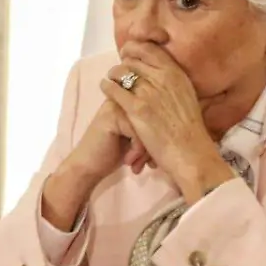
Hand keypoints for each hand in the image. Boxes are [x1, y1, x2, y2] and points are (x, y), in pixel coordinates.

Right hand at [41, 100, 149, 230]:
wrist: (88, 167)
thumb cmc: (114, 154)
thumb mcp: (137, 138)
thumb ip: (151, 127)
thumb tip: (178, 130)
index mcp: (132, 100)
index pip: (158, 110)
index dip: (160, 135)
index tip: (155, 157)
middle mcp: (125, 99)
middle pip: (155, 117)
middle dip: (155, 143)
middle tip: (151, 163)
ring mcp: (117, 105)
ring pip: (148, 124)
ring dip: (146, 149)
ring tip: (142, 164)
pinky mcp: (112, 117)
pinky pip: (138, 131)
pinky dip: (137, 150)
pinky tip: (130, 162)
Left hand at [100, 42, 235, 202]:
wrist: (190, 153)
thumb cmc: (190, 130)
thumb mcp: (187, 96)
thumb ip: (174, 82)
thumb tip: (162, 72)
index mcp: (176, 74)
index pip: (151, 49)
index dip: (136, 48)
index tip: (129, 53)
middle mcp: (163, 78)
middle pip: (134, 59)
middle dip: (123, 62)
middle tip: (118, 69)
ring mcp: (149, 92)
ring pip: (122, 72)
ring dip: (114, 73)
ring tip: (111, 78)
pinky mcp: (137, 108)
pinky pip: (114, 89)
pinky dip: (107, 86)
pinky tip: (104, 87)